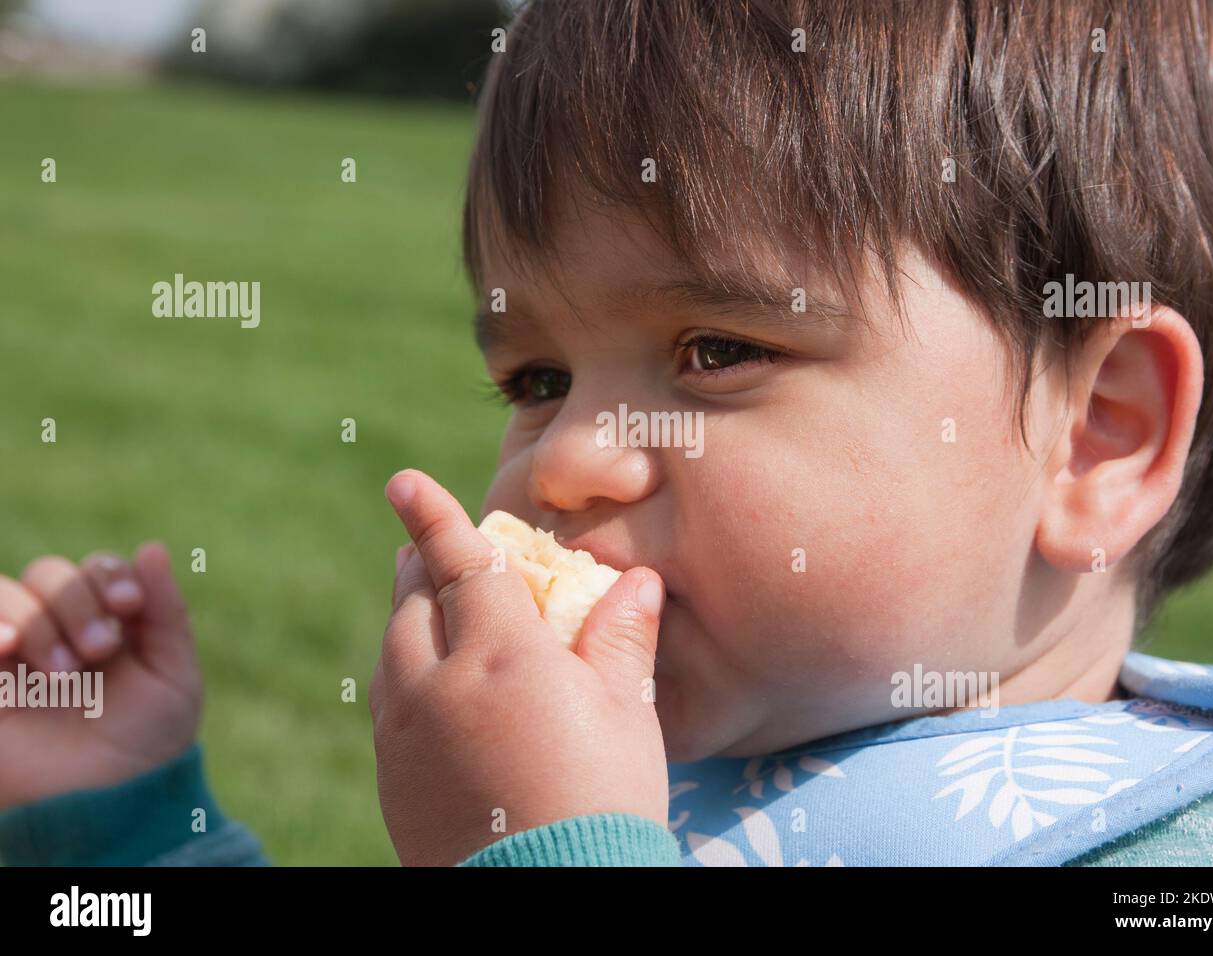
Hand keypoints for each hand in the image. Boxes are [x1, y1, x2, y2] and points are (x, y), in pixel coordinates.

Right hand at [0, 542, 202, 809]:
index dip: (111, 576)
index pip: (99, 568)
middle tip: (100, 649)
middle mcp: (59, 627)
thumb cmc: (146, 742)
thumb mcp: (173, 677)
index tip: (130, 605)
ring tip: (64, 671)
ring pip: (6, 592)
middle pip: (50, 573)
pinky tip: (9, 648)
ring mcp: (16, 651)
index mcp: (109, 621)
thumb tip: (152, 547)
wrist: (104, 803)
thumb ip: (166, 612)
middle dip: (77, 601)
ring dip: (39, 619)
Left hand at [371, 469, 668, 865]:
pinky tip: (426, 685)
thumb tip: (635, 580)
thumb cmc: (602, 799)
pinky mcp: (393, 778)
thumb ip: (621, 637)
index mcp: (500, 654)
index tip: (402, 482)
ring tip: (425, 605)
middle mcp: (437, 683)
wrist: (545, 894)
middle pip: (413, 602)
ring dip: (408, 618)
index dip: (433, 518)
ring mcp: (406, 733)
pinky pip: (388, 704)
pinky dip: (403, 673)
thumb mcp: (628, 713)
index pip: (461, 564)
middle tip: (426, 546)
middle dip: (420, 564)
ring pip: (392, 653)